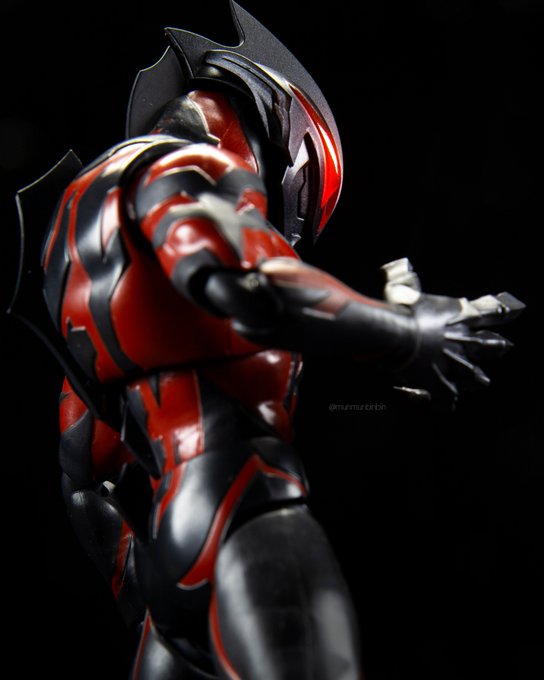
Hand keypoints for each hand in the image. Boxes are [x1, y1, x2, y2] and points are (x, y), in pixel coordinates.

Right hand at [381, 258, 524, 409]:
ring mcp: (454, 362)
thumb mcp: (403, 290)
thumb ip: (407, 283)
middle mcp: (462, 339)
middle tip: (505, 346)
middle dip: (496, 345)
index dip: (504, 312)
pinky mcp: (440, 381)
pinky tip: (449, 406)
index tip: (516, 310)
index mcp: (459, 315)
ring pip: (474, 373)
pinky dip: (448, 401)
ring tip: (483, 381)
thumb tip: (403, 265)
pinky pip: (449, 395)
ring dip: (477, 377)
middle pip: (488, 344)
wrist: (394, 335)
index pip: (491, 312)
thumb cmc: (398, 309)